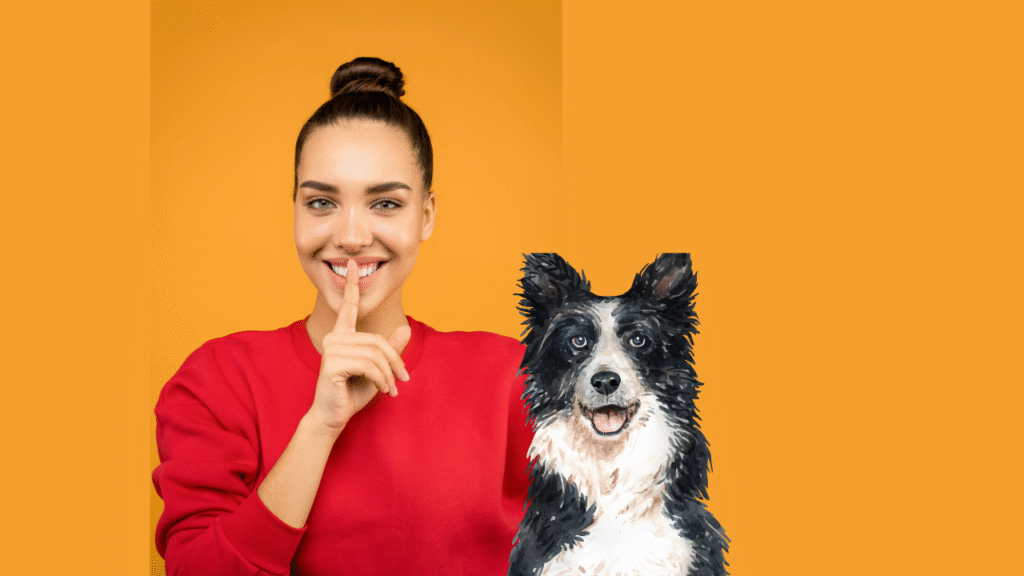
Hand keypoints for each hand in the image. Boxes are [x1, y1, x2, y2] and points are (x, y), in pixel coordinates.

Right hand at [308, 260, 410, 433]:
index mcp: (343, 336)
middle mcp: (334, 338)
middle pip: (377, 341)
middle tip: (403, 380)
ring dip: (389, 374)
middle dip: (395, 361)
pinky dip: (381, 379)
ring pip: (375, 354)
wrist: (333, 417)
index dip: (352, 285)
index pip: (349, 307)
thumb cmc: (353, 393)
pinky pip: (368, 365)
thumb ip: (390, 350)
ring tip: (391, 389)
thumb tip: (407, 329)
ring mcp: (331, 349)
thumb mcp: (378, 370)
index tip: (354, 264)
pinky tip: (383, 391)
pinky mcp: (332, 363)